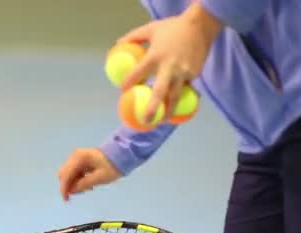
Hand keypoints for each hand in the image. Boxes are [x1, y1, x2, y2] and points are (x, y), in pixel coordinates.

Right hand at [58, 148, 121, 200]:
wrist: (122, 154)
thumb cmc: (112, 166)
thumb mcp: (100, 177)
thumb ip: (84, 184)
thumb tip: (71, 191)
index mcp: (79, 158)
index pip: (66, 175)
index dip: (64, 188)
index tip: (66, 199)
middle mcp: (75, 156)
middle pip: (64, 174)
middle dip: (69, 185)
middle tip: (82, 192)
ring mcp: (77, 157)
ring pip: (68, 173)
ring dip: (74, 182)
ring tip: (89, 187)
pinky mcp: (80, 159)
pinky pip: (74, 171)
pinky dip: (78, 178)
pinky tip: (88, 182)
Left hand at [119, 3, 221, 122]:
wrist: (202, 25)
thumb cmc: (173, 27)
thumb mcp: (150, 28)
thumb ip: (133, 37)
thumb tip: (118, 45)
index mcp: (155, 56)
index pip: (137, 74)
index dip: (129, 84)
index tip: (123, 92)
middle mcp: (169, 67)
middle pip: (160, 93)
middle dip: (153, 108)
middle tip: (145, 121)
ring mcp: (184, 72)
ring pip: (176, 96)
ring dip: (169, 111)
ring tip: (162, 121)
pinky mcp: (195, 74)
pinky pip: (186, 90)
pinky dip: (181, 98)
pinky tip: (176, 107)